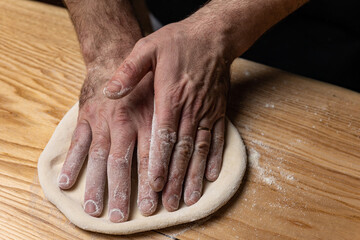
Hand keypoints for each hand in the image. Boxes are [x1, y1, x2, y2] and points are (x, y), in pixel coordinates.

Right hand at [57, 59, 158, 221]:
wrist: (115, 56)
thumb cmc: (144, 81)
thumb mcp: (164, 94)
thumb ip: (170, 121)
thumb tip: (180, 154)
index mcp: (147, 118)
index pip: (149, 157)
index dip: (150, 184)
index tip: (151, 206)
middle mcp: (124, 122)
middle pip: (122, 163)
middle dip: (121, 192)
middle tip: (120, 218)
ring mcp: (102, 120)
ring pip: (99, 157)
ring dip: (96, 185)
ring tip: (94, 210)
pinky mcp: (85, 117)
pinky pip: (77, 143)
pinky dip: (71, 163)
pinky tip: (66, 183)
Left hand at [104, 19, 228, 210]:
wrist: (212, 36)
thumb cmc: (179, 42)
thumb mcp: (148, 47)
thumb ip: (129, 70)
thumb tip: (110, 92)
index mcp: (170, 95)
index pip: (164, 134)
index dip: (159, 161)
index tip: (155, 184)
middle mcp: (191, 108)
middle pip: (182, 149)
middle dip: (175, 178)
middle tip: (169, 203)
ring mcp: (207, 111)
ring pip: (200, 149)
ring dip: (194, 175)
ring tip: (189, 198)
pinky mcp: (218, 111)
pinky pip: (218, 138)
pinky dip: (215, 157)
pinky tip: (212, 175)